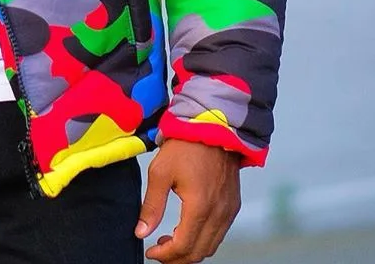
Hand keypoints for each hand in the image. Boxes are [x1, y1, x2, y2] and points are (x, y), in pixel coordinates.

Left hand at [135, 139, 241, 261]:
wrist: (213, 125)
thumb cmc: (186, 145)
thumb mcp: (160, 172)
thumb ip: (152, 206)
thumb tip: (141, 232)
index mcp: (200, 207)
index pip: (183, 247)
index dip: (165, 255)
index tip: (151, 252)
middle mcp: (219, 214)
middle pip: (199, 252)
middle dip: (177, 258)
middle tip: (159, 250)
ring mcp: (229, 210)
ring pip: (211, 246)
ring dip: (191, 250)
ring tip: (170, 240)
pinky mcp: (233, 204)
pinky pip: (220, 233)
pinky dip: (204, 239)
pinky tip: (188, 228)